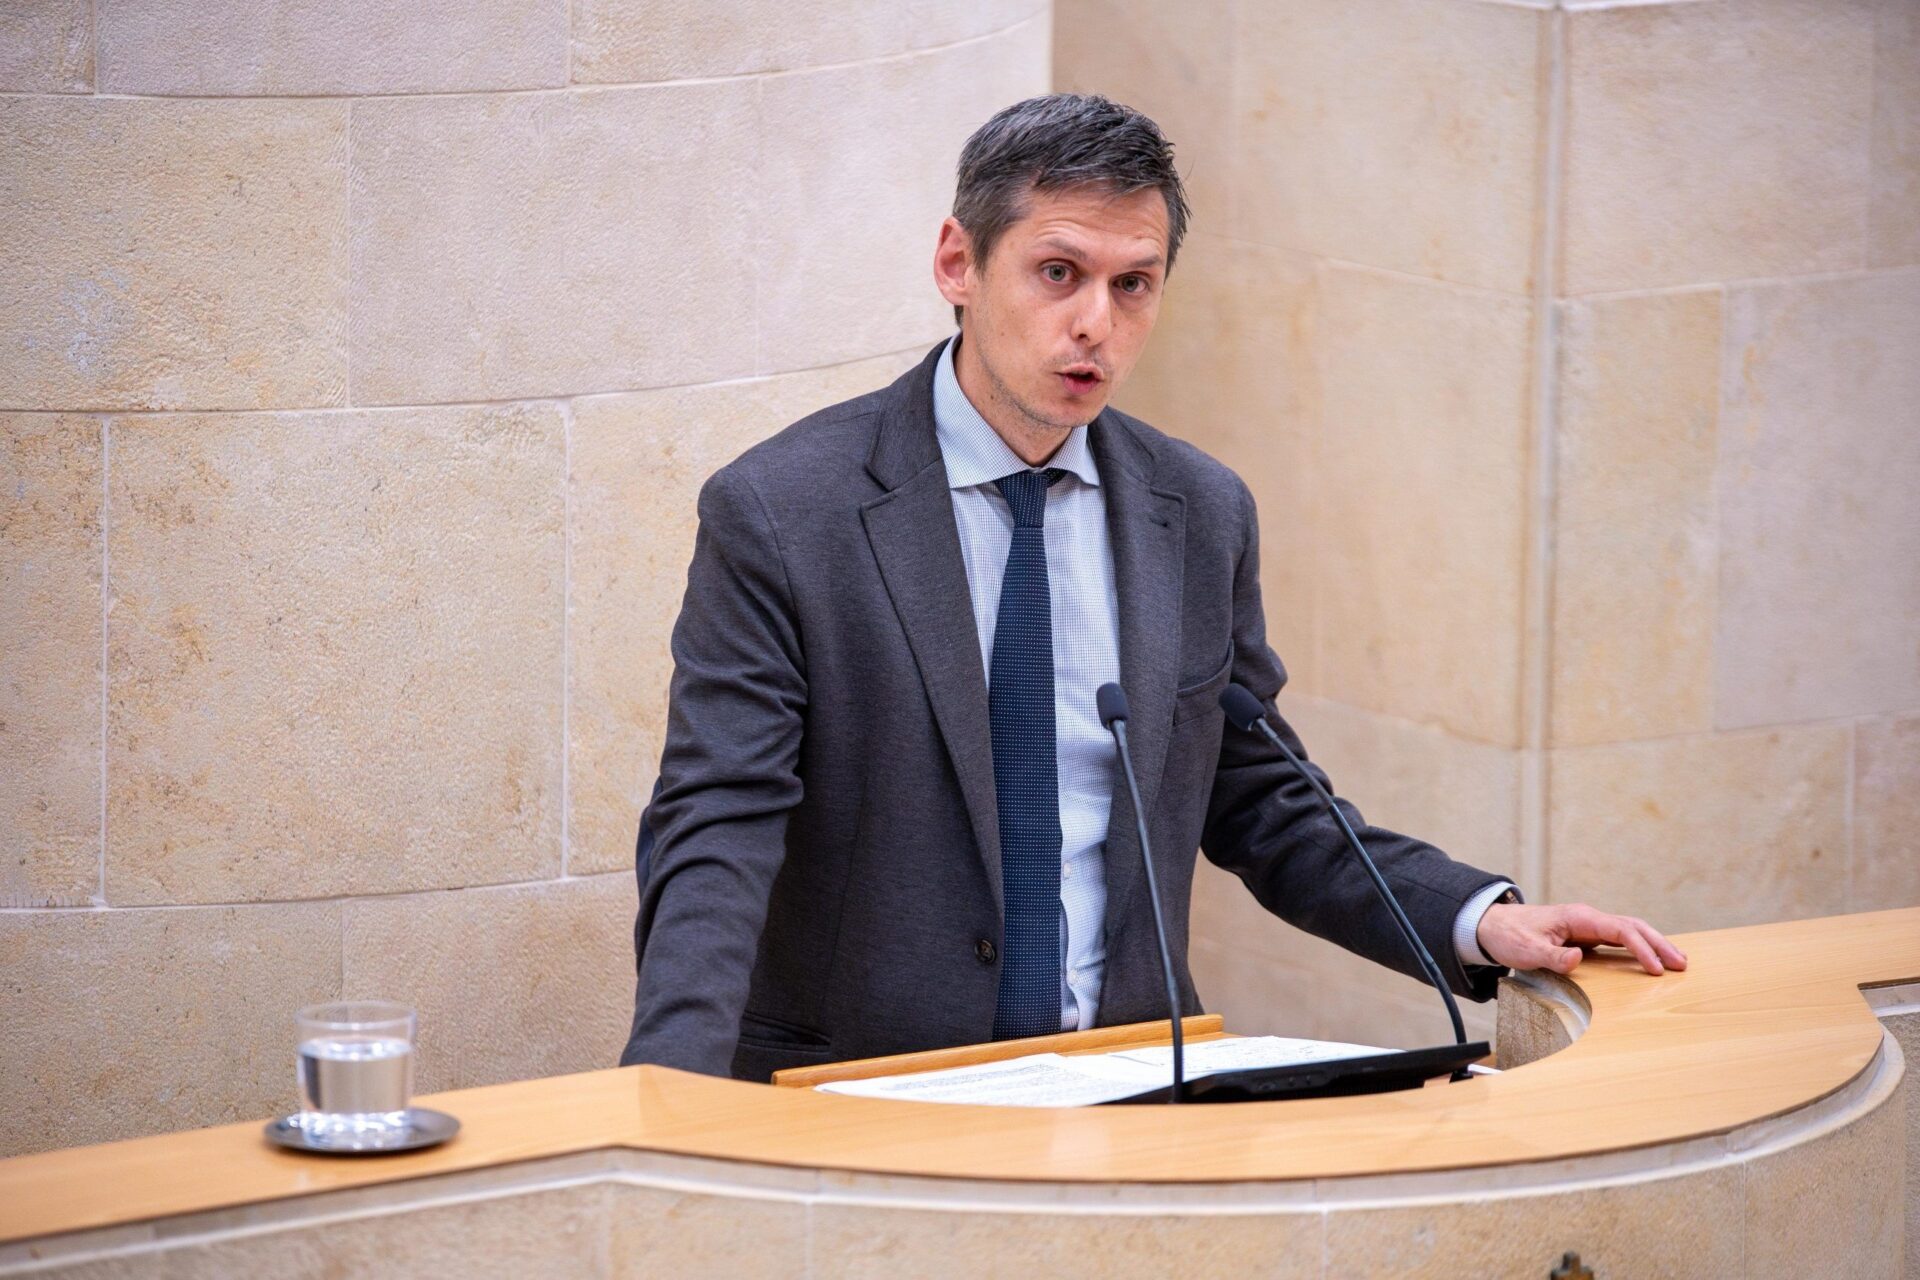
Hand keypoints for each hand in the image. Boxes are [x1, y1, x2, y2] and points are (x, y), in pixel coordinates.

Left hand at [1477, 902, 1687, 976]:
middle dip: (1659, 944)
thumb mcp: (1527, 950)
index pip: (1620, 931)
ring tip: (1677, 962)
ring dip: (1654, 945)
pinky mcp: (1586, 935)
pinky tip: (1651, 959)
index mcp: (1579, 917)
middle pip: (1633, 927)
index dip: (1641, 949)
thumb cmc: (1510, 936)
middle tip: (1682, 964)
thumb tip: (1578, 958)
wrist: (1493, 926)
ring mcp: (1588, 926)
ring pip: (1629, 931)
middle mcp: (1588, 918)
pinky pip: (1619, 939)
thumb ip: (1553, 956)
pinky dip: (1639, 947)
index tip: (1656, 969)